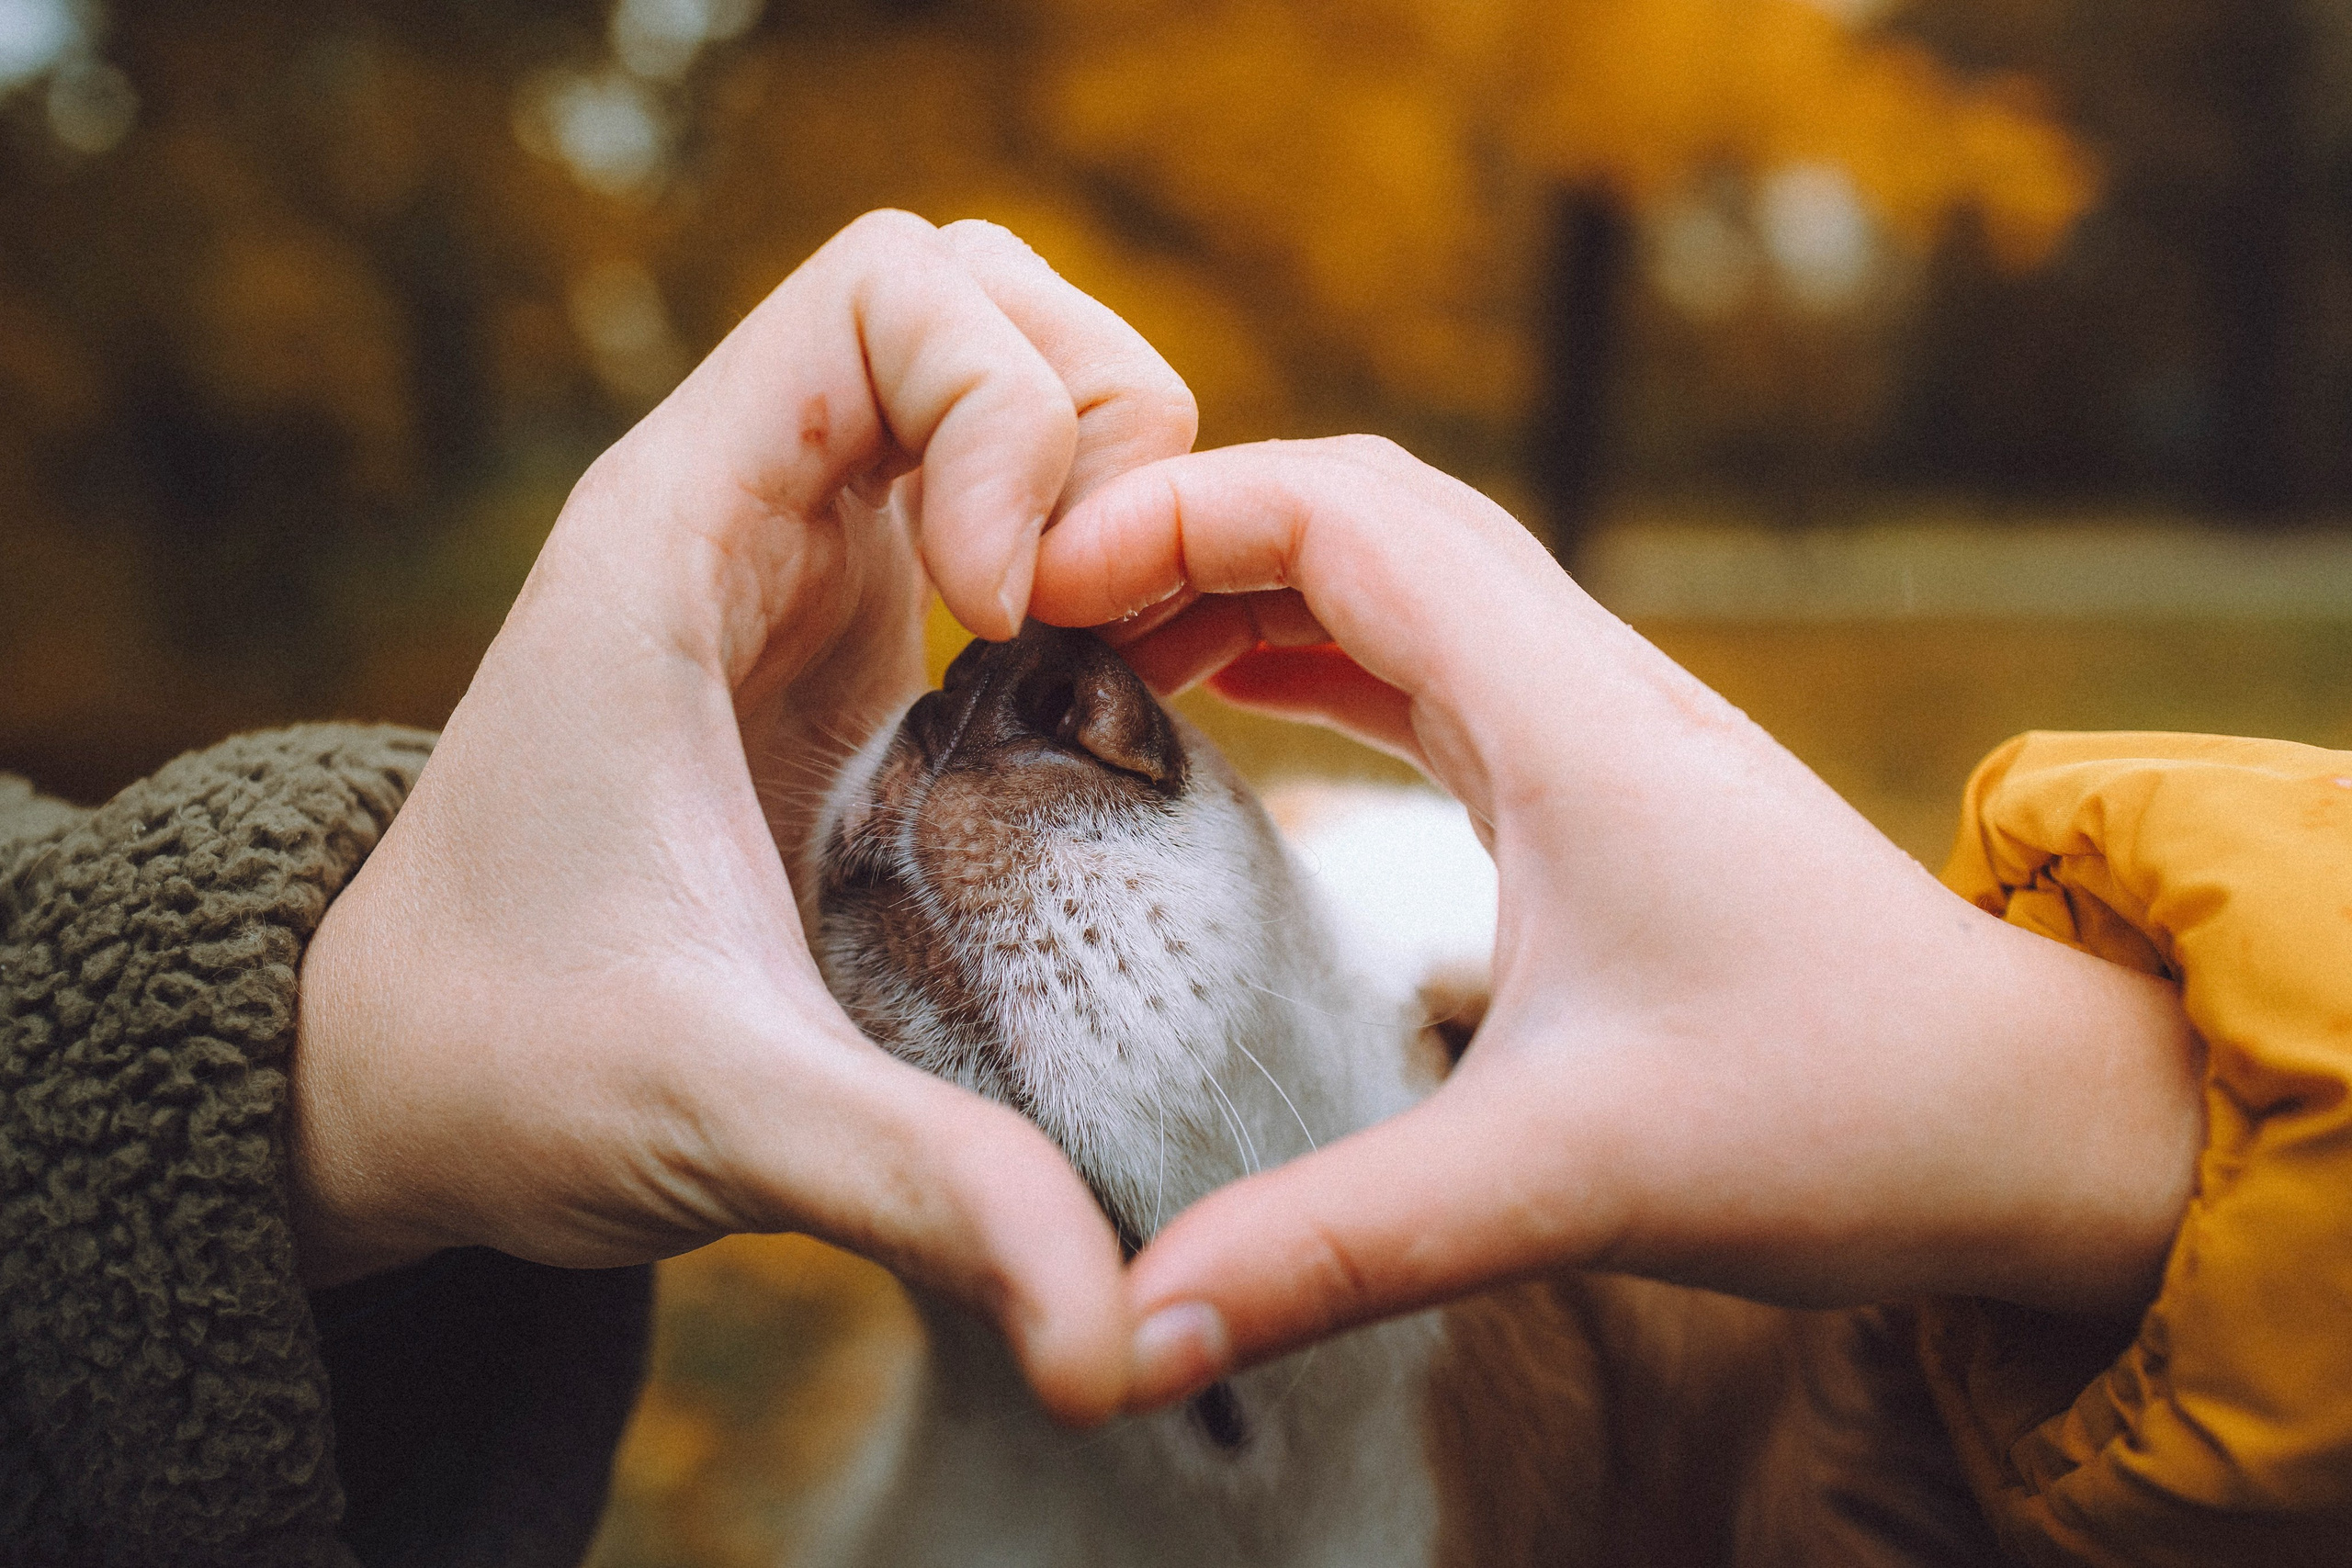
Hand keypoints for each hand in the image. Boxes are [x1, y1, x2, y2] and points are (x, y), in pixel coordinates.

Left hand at [287, 212, 1194, 1423]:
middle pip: (973, 293)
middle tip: (1093, 612)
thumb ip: (921, 1184)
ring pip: (994, 366)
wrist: (403, 1080)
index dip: (1006, 405)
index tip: (1008, 609)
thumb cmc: (511, 1064)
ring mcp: (793, 559)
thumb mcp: (719, 1110)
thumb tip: (1122, 1328)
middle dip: (1090, 409)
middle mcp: (738, 510)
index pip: (889, 288)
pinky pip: (994, 483)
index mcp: (678, 537)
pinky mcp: (839, 630)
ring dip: (1099, 468)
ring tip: (1113, 650)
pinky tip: (1100, 683)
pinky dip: (1083, 536)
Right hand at [1029, 436, 2204, 1410]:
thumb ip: (1335, 1245)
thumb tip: (1127, 1329)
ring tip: (1105, 644)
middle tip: (1039, 609)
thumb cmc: (1841, 1117)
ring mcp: (1600, 722)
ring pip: (1401, 569)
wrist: (2029, 1121)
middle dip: (1189, 525)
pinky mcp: (1600, 781)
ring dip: (1249, 577)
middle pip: (1364, 507)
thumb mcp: (1563, 1182)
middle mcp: (1587, 681)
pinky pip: (1433, 654)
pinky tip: (1238, 695)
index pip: (1348, 514)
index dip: (1174, 512)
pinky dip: (1314, 644)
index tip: (1036, 584)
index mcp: (1571, 718)